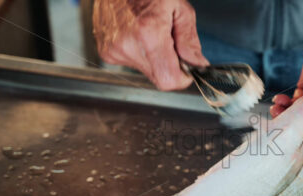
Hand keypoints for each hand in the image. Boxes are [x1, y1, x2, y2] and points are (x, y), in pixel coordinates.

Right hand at [93, 0, 208, 90]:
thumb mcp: (179, 7)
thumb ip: (189, 40)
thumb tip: (196, 63)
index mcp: (149, 33)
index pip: (169, 80)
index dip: (182, 77)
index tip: (187, 68)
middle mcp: (128, 45)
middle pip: (158, 77)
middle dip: (169, 65)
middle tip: (169, 42)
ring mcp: (114, 50)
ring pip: (146, 71)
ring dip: (155, 59)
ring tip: (151, 33)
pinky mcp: (106, 52)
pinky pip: (132, 64)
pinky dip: (140, 53)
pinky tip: (138, 35)